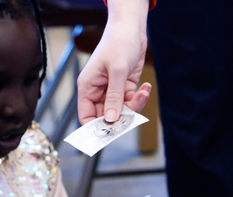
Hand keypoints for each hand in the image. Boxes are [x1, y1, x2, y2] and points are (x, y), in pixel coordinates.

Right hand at [77, 0, 152, 123]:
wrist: (132, 27)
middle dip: (120, 117)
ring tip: (142, 93)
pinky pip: (130, 100)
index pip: (86, 116)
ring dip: (133, 107)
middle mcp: (98, 91)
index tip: (110, 133)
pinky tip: (145, 87)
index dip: (96, 127)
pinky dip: (140, 97)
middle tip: (132, 117)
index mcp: (88, 88)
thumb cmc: (119, 43)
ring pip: (120, 110)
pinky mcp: (125, 86)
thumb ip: (114, 97)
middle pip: (105, 116)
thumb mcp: (117, 71)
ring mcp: (112, 89)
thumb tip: (110, 120)